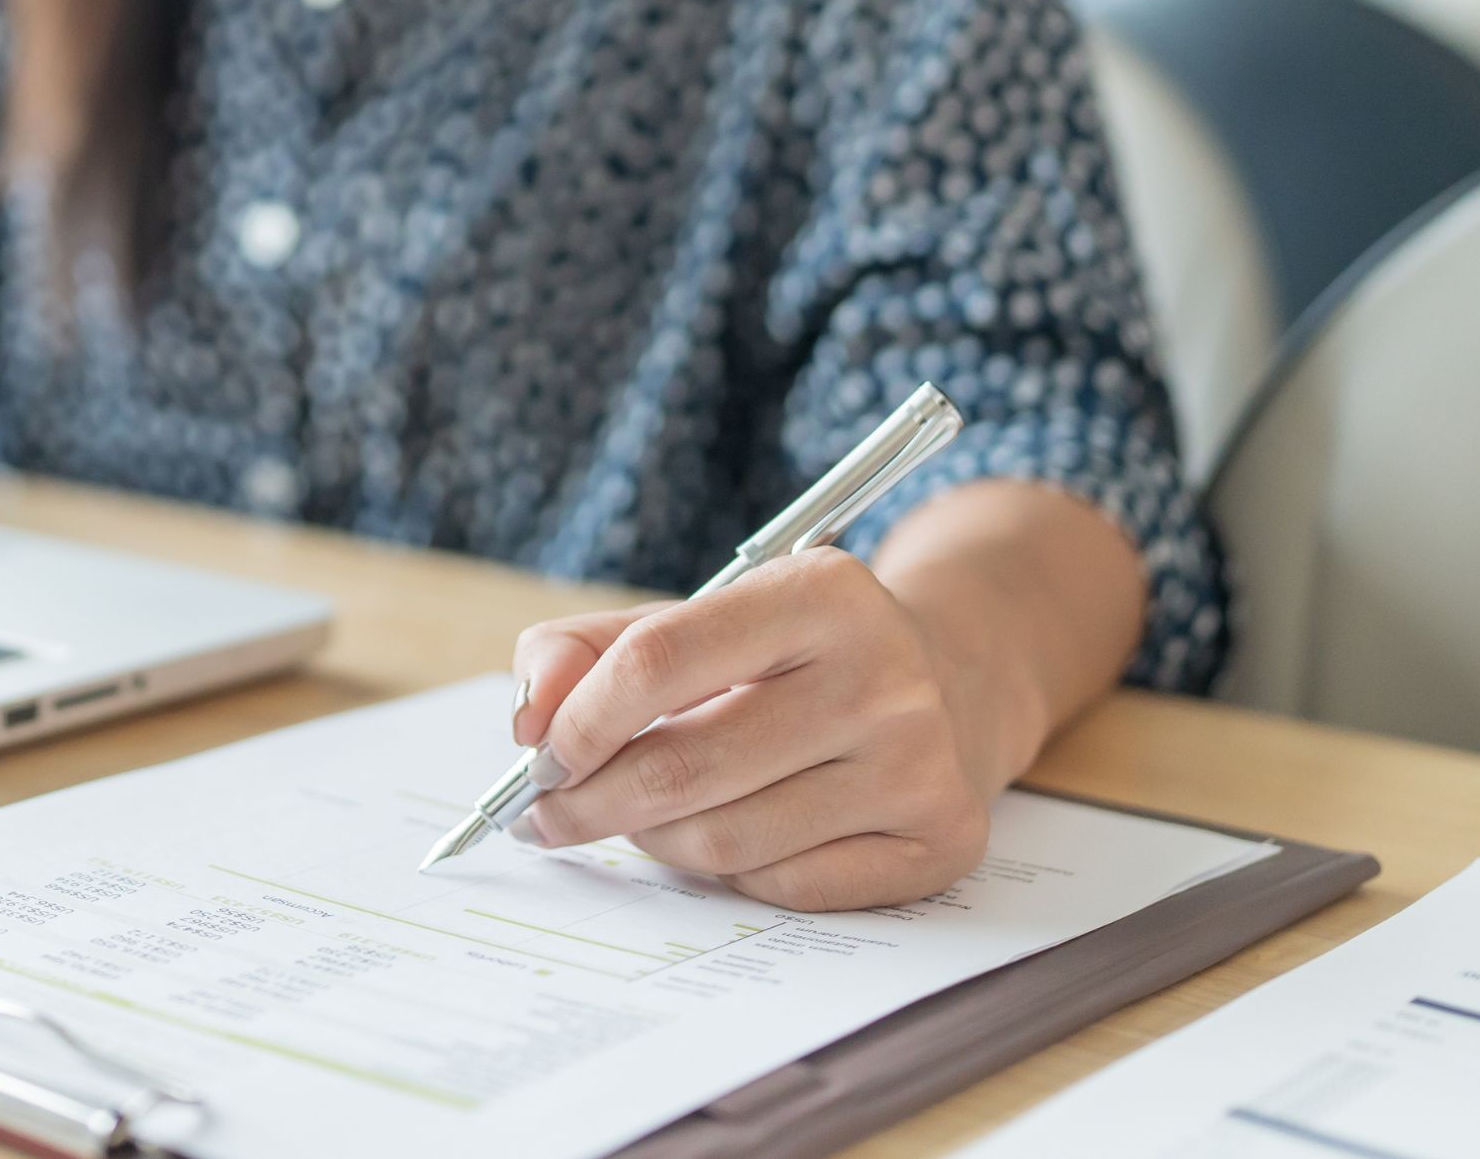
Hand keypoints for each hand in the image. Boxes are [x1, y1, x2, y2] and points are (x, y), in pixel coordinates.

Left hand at [508, 548, 1017, 911]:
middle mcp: (883, 676)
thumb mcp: (692, 618)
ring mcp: (919, 764)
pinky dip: (727, 872)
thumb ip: (584, 649)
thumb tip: (531, 719)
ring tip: (640, 819)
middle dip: (590, 802)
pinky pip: (783, 886)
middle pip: (683, 768)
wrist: (948, 682)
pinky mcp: (940, 841)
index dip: (579, 721)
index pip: (658, 660)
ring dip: (654, 840)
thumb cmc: (785, 656)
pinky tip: (722, 838)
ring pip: (725, 840)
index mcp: (820, 593)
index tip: (542, 757)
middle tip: (550, 815)